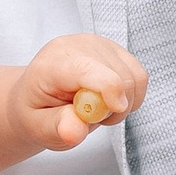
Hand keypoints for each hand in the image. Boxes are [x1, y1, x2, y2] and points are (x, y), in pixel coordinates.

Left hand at [10, 34, 146, 150]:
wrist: (35, 96)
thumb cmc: (38, 112)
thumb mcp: (39, 128)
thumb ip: (57, 128)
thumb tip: (75, 131)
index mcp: (50, 65)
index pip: (84, 68)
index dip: (108, 87)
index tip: (115, 110)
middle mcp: (75, 46)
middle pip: (118, 77)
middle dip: (113, 109)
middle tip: (92, 119)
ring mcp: (96, 43)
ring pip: (133, 78)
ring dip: (123, 104)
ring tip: (98, 109)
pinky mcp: (113, 48)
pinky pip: (139, 75)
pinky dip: (132, 95)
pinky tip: (110, 100)